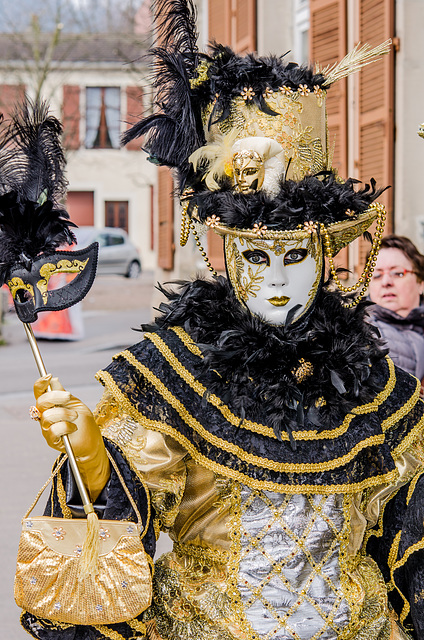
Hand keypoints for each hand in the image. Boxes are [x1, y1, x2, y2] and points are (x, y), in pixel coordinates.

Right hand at [34, 374, 109, 498]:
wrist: (92, 441)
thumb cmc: (84, 421)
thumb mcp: (76, 404)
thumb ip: (63, 394)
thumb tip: (53, 380)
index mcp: (50, 405)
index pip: (40, 393)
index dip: (41, 384)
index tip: (48, 376)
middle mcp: (45, 416)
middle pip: (41, 402)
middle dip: (55, 397)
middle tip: (69, 397)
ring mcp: (46, 428)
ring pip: (47, 416)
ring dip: (64, 413)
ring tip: (75, 416)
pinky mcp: (51, 441)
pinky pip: (53, 430)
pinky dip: (65, 427)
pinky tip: (73, 428)